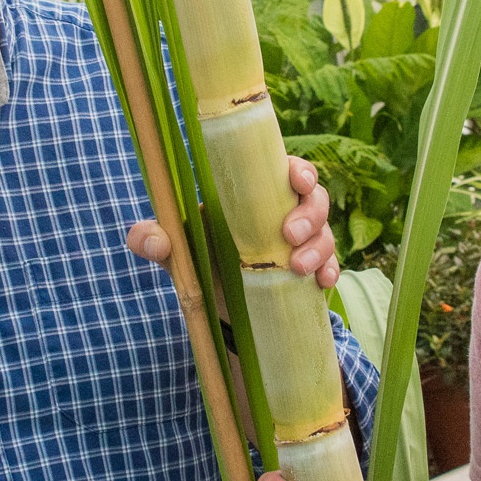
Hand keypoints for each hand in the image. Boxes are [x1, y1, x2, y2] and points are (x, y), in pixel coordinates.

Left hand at [127, 156, 339, 288]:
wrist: (218, 309)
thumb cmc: (200, 262)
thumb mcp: (176, 252)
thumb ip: (156, 240)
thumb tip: (149, 240)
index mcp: (254, 195)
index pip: (285, 170)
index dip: (299, 171)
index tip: (297, 182)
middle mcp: (283, 214)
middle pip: (315, 198)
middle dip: (310, 214)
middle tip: (289, 235)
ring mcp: (300, 244)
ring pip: (325, 232)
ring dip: (319, 247)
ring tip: (297, 268)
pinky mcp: (310, 272)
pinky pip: (331, 266)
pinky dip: (330, 272)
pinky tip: (320, 284)